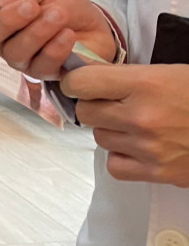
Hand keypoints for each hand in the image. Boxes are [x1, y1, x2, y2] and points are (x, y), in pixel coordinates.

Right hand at [0, 0, 117, 79]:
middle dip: (6, 21)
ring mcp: (20, 60)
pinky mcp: (43, 74)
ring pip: (15, 52)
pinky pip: (41, 66)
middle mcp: (1, 42)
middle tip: (31, 7)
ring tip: (59, 15)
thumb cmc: (61, 3)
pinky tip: (68, 35)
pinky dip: (55, 48)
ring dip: (37, 32)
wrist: (95, 22)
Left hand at [65, 65, 188, 185]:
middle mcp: (142, 117)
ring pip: (100, 137)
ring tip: (136, 123)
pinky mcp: (158, 173)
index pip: (81, 83)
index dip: (77, 81)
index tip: (82, 82)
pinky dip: (122, 157)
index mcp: (146, 84)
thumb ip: (129, 75)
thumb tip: (85, 74)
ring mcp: (148, 148)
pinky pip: (115, 166)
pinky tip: (138, 147)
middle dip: (95, 105)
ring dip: (111, 130)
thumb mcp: (169, 72)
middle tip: (115, 103)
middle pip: (86, 112)